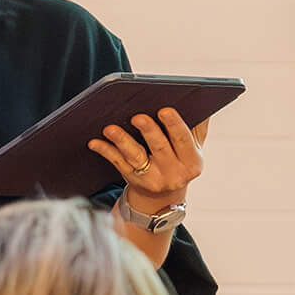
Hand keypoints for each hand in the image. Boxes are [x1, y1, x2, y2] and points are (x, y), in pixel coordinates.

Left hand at [89, 108, 208, 213]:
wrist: (163, 197)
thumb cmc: (179, 160)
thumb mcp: (194, 148)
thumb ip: (197, 126)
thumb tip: (199, 98)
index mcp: (192, 162)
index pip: (184, 140)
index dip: (174, 125)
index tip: (164, 110)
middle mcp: (174, 173)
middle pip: (159, 148)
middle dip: (149, 131)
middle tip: (137, 116)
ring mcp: (152, 179)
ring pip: (135, 157)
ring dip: (122, 141)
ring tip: (110, 128)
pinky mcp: (133, 181)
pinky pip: (117, 163)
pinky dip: (106, 151)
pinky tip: (95, 141)